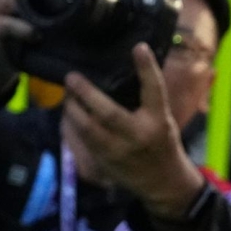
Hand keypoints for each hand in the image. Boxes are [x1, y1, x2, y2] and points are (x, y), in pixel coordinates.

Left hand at [61, 44, 205, 221]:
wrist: (163, 182)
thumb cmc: (162, 142)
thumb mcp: (163, 119)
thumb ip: (147, 100)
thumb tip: (125, 66)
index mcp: (158, 121)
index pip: (154, 91)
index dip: (147, 69)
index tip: (139, 47)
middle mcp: (138, 136)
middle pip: (108, 113)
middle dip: (86, 94)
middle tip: (71, 77)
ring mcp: (119, 152)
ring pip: (87, 129)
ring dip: (72, 109)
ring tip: (67, 94)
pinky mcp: (104, 163)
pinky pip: (80, 141)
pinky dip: (70, 126)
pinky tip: (67, 113)